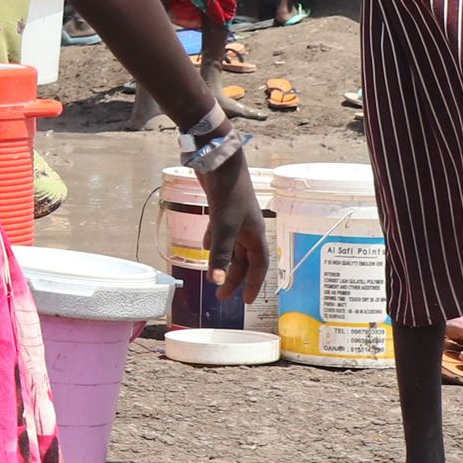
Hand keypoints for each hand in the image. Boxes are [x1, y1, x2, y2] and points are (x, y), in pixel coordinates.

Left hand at [198, 160, 270, 301]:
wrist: (221, 161)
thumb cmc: (229, 192)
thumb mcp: (224, 227)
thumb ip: (221, 254)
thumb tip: (218, 281)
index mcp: (255, 233)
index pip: (259, 265)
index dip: (253, 283)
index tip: (247, 301)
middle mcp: (248, 228)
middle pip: (243, 260)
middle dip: (234, 278)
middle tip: (221, 295)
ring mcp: (234, 218)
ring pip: (231, 247)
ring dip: (223, 262)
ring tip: (213, 276)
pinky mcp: (221, 209)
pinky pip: (219, 232)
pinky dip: (213, 242)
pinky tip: (204, 246)